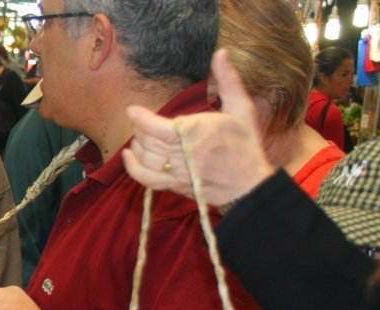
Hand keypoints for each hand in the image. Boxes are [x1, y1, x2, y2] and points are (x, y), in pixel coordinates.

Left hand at [120, 49, 275, 208]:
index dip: (139, 118)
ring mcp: (178, 172)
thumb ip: (228, 80)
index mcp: (194, 132)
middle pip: (147, 140)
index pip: (154, 126)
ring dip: (138, 146)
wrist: (250, 184)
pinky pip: (147, 179)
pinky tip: (129, 156)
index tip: (132, 110)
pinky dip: (133, 168)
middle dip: (139, 130)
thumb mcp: (242, 108)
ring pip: (145, 158)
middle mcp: (182, 153)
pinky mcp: (177, 186)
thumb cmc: (246, 145)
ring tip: (140, 137)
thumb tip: (220, 52)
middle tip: (141, 122)